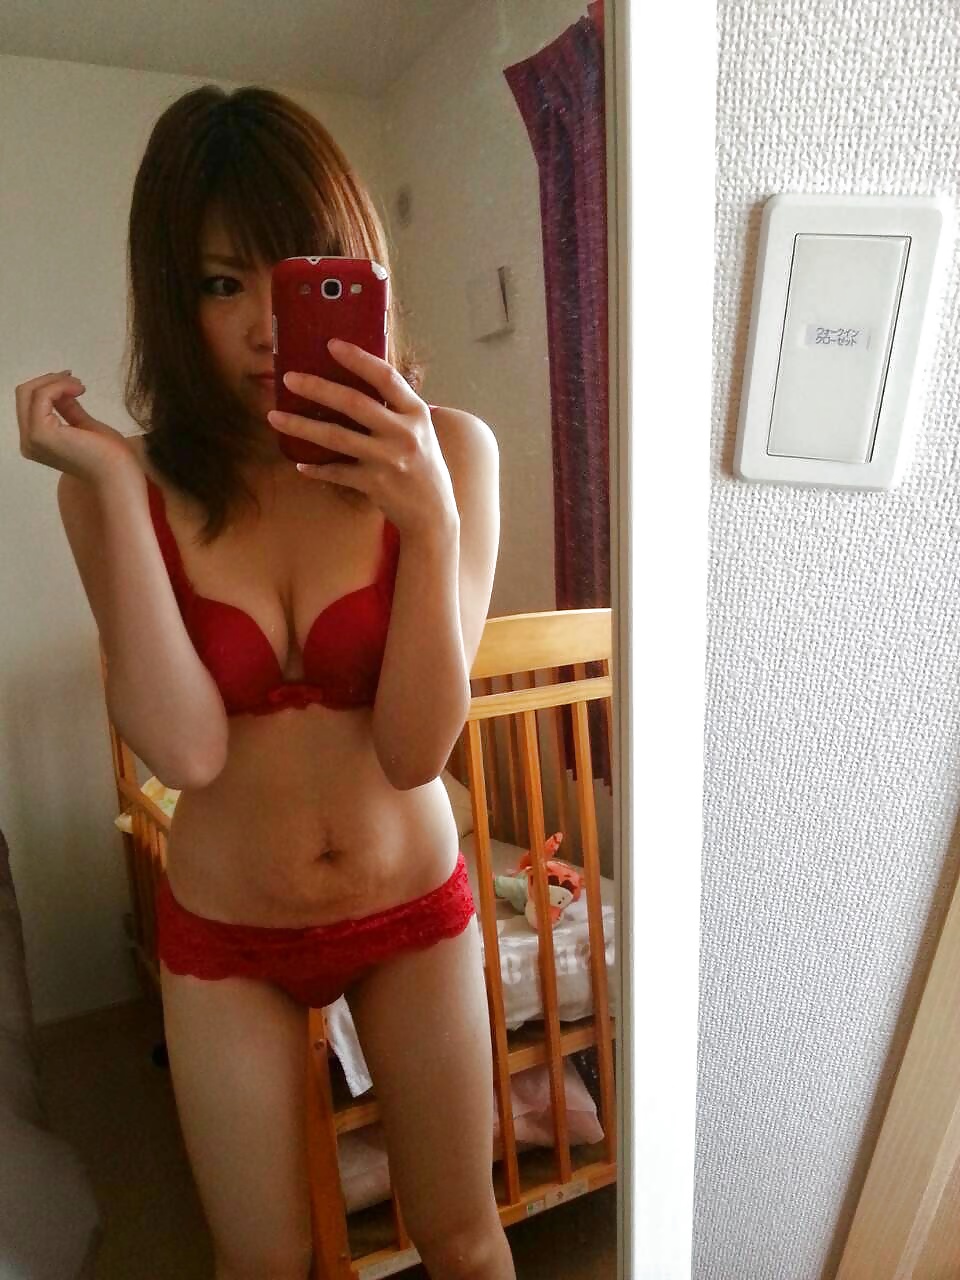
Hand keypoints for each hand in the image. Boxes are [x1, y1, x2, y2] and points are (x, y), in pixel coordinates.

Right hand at [16, 370, 135, 484]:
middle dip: (49, 380)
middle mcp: (28, 442)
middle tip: (74, 379)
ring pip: (28, 392)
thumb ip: (68, 409)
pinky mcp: (40, 433)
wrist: (119, 472)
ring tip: (80, 386)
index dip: (47, 386)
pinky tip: (79, 390)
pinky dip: (59, 386)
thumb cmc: (109, 455)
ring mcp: (31, 439)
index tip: (72, 380)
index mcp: (36, 442)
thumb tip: (60, 390)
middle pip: (23, 394)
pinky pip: (41, 396)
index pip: (28, 403)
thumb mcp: (84, 425)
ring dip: (55, 382)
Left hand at [266, 339, 458, 538]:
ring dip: (302, 426)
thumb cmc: (424, 466)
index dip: (358, 359)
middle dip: (318, 388)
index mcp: (416, 413)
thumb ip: (395, 408)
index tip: (331, 345)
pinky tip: (300, 464)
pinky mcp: (374, 484)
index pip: (386, 377)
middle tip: (288, 378)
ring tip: (275, 417)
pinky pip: (337, 472)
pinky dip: (316, 469)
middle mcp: (403, 434)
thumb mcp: (419, 430)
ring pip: (337, 437)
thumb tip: (359, 379)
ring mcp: (388, 460)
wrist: (434, 513)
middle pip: (354, 403)